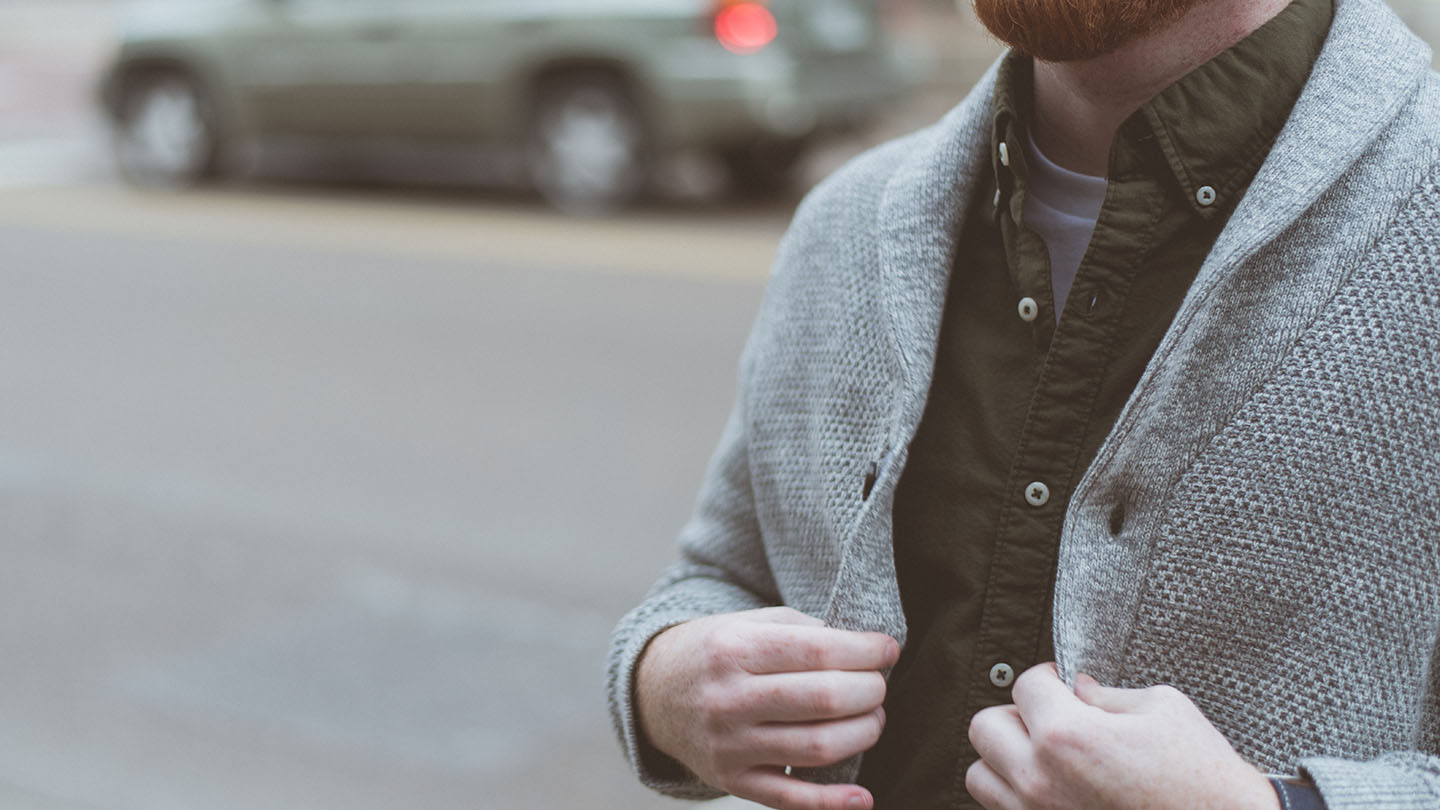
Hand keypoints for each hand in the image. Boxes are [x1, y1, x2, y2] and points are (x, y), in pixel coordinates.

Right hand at [635, 607, 900, 809]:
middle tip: (878, 685)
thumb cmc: (717, 653)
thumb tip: (866, 650)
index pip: (818, 651)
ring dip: (863, 734)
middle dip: (870, 692)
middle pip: (824, 700)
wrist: (655, 693)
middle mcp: (728, 698)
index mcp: (734, 648)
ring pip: (817, 748)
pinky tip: (863, 795)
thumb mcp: (748, 623)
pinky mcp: (732, 780)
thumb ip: (804, 631)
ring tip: (872, 719)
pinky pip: (789, 799)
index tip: (887, 649)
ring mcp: (729, 745)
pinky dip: (831, 803)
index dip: (865, 651)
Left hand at [966, 663, 1280, 809]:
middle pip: (985, 727)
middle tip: (1051, 719)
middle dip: (1017, 715)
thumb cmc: (1201, 778)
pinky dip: (1016, 796)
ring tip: (1045, 758)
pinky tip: (1055, 789)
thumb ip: (1108, 695)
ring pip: (981, 775)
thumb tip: (1079, 689)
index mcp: (1066, 735)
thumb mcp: (1162, 711)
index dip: (1048, 678)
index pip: (1024, 684)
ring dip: (1006, 759)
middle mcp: (1039, 779)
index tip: (1062, 684)